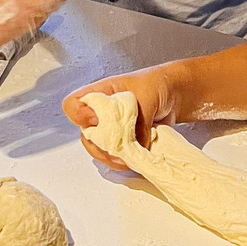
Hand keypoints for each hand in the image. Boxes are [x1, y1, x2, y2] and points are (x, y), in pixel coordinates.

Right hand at [62, 68, 179, 169]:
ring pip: (98, 150)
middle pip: (85, 134)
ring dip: (113, 157)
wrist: (173, 94)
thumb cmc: (156, 84)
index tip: (99, 121)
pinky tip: (135, 158)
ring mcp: (110, 129)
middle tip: (119, 146)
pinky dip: (124, 161)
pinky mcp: (122, 142)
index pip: (73, 105)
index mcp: (100, 93)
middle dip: (101, 145)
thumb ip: (137, 120)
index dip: (80, 116)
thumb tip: (134, 144)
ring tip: (131, 155)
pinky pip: (115, 157)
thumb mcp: (147, 95)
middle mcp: (100, 112)